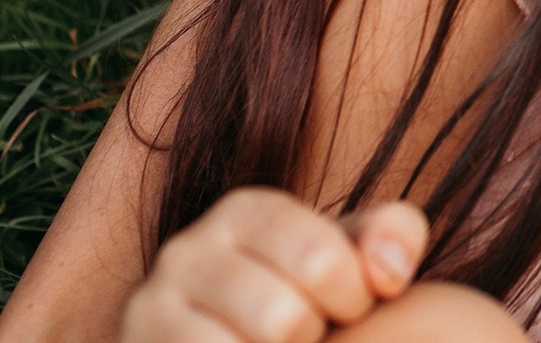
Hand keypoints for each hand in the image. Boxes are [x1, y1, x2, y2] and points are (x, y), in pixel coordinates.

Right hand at [118, 188, 425, 342]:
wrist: (215, 334)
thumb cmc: (298, 297)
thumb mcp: (347, 259)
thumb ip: (391, 237)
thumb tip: (389, 270)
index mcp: (246, 210)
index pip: (323, 262)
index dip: (352, 301)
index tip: (344, 310)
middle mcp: (186, 249)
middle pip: (283, 319)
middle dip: (310, 338)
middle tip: (304, 336)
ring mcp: (148, 307)